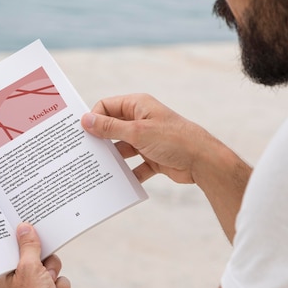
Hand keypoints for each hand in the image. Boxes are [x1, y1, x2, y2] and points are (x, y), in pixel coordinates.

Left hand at [0, 223, 70, 287]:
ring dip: (53, 275)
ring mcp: (30, 287)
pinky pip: (56, 280)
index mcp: (3, 271)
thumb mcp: (29, 268)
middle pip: (34, 254)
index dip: (21, 237)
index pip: (11, 245)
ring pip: (48, 266)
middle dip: (44, 262)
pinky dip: (59, 287)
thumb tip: (24, 227)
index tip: (29, 226)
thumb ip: (28, 246)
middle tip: (42, 269)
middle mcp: (14, 278)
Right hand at [81, 93, 213, 184]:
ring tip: (98, 168)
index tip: (83, 133)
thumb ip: (110, 127)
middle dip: (100, 140)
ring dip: (113, 158)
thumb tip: (86, 120)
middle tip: (85, 151)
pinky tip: (118, 182)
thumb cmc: (174, 139)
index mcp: (137, 106)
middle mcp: (140, 120)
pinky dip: (127, 174)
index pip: (106, 106)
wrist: (204, 162)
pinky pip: (133, 166)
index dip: (94, 117)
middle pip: (112, 128)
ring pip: (121, 148)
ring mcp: (146, 140)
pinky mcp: (152, 158)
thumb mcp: (137, 132)